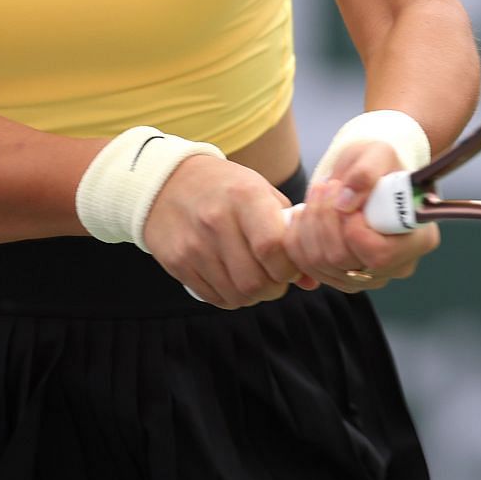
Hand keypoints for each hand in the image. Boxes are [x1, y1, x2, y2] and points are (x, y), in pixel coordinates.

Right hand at [141, 155, 310, 308]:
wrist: (168, 181)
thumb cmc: (225, 187)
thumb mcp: (261, 193)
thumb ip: (289, 232)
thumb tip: (312, 280)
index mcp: (245, 197)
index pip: (272, 247)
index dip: (288, 268)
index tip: (290, 267)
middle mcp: (217, 221)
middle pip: (255, 281)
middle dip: (273, 289)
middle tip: (274, 279)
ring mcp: (194, 244)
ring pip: (235, 295)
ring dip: (252, 296)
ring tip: (254, 279)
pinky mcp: (177, 262)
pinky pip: (212, 298)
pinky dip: (229, 297)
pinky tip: (231, 280)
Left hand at [287, 139, 439, 293]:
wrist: (367, 175)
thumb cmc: (380, 164)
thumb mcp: (379, 153)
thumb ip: (366, 172)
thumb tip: (345, 202)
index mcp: (419, 239)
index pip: (379, 254)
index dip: (353, 229)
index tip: (346, 196)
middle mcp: (397, 266)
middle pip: (344, 261)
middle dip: (325, 219)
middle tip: (326, 185)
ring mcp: (368, 276)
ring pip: (321, 265)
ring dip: (308, 224)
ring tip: (317, 193)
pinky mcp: (342, 277)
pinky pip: (307, 267)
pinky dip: (297, 238)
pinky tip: (304, 213)